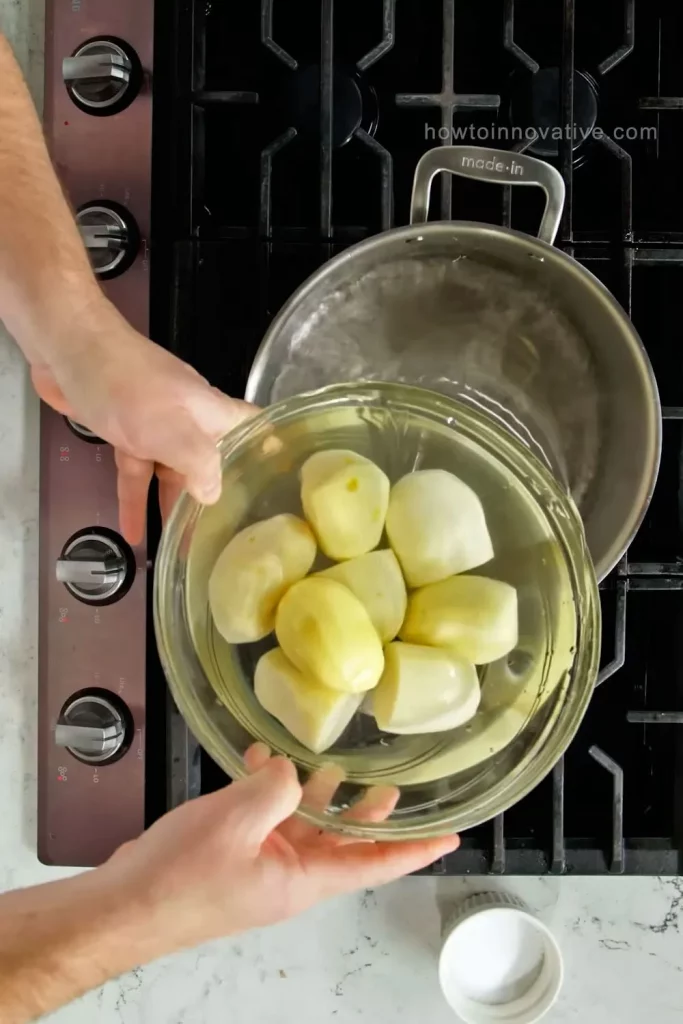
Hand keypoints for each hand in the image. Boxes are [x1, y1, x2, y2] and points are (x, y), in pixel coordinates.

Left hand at [30, 294, 254, 543]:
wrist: (67, 349)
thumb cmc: (124, 384)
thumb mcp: (170, 429)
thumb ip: (199, 464)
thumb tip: (212, 494)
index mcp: (211, 412)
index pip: (254, 428)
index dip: (271, 449)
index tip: (283, 482)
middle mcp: (189, 418)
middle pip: (213, 461)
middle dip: (217, 497)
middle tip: (223, 539)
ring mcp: (156, 425)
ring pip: (173, 473)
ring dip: (173, 507)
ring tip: (178, 547)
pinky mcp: (125, 431)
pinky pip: (137, 472)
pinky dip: (135, 499)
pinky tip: (133, 530)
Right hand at [100, 744, 459, 954]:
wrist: (124, 906)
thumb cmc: (180, 878)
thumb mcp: (236, 820)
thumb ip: (275, 788)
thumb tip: (289, 770)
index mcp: (304, 880)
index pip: (376, 866)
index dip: (415, 850)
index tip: (451, 837)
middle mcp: (290, 877)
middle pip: (343, 844)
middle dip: (369, 814)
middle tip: (392, 786)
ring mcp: (261, 868)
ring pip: (304, 828)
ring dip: (317, 795)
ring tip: (333, 764)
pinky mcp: (234, 856)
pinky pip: (264, 820)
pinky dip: (265, 790)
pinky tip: (253, 760)